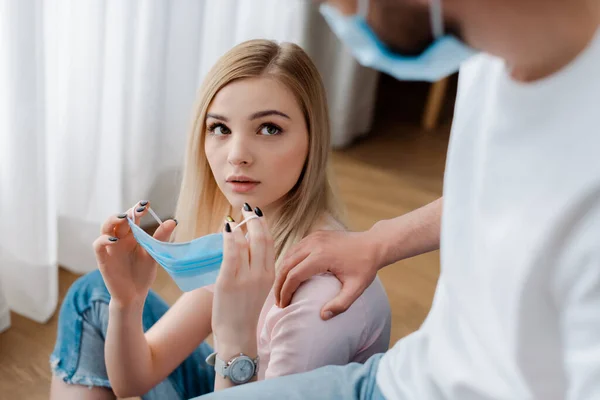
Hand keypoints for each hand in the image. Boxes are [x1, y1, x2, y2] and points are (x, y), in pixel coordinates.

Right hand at [93, 200, 176, 306]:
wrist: (135, 295)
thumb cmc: (143, 273)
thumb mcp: (154, 254)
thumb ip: (161, 238)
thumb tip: (173, 221)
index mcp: (132, 236)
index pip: (132, 218)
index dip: (137, 209)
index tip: (146, 203)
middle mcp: (120, 239)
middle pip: (119, 220)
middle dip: (128, 212)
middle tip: (139, 209)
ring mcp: (110, 248)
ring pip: (105, 228)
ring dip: (113, 220)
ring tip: (125, 218)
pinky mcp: (103, 259)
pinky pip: (98, 245)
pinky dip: (103, 240)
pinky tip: (114, 240)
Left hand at [211, 204, 274, 352]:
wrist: (237, 336)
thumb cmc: (244, 312)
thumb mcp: (257, 288)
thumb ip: (255, 268)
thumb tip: (246, 244)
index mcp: (271, 275)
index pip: (270, 243)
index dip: (264, 225)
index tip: (258, 214)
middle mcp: (262, 274)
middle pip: (262, 238)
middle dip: (255, 220)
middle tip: (247, 208)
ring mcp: (247, 277)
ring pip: (246, 242)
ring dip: (240, 225)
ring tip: (234, 217)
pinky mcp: (230, 280)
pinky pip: (232, 252)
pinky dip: (229, 236)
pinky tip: (227, 228)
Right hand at [274, 230, 379, 319]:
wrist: (374, 244)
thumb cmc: (365, 266)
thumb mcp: (356, 288)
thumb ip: (341, 304)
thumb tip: (323, 316)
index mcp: (321, 256)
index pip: (294, 275)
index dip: (286, 292)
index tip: (284, 306)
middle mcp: (314, 244)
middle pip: (286, 265)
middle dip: (279, 285)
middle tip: (278, 301)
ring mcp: (313, 237)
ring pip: (288, 255)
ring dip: (282, 273)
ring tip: (281, 290)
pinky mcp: (315, 235)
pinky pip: (296, 248)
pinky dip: (289, 262)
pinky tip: (290, 275)